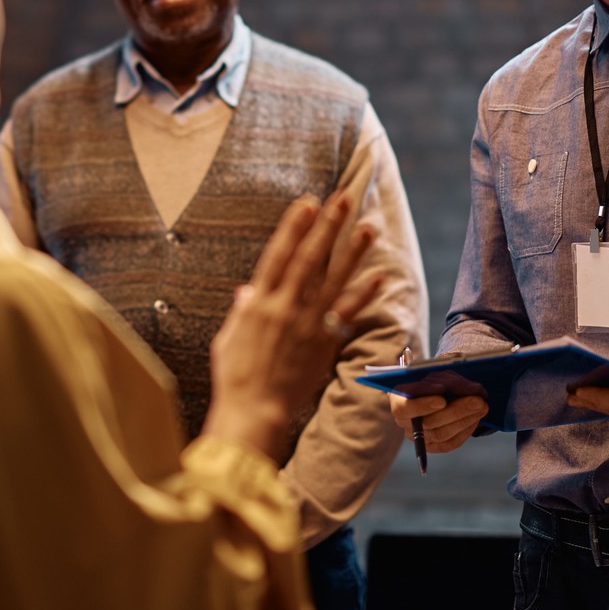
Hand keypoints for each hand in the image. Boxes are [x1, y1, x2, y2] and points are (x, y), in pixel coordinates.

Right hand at [205, 194, 382, 460]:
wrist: (254, 410)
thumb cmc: (234, 377)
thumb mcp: (229, 338)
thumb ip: (242, 312)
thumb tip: (247, 291)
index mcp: (258, 302)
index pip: (279, 254)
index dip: (294, 226)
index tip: (307, 202)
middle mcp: (284, 306)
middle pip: (309, 258)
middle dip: (327, 226)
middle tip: (343, 199)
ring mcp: (306, 324)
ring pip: (334, 279)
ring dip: (352, 251)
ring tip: (368, 228)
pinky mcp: (324, 343)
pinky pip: (348, 314)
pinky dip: (364, 294)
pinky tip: (379, 275)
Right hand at [388, 373, 490, 457]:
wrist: (435, 395)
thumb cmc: (435, 382)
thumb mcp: (441, 376)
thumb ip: (455, 382)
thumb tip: (476, 391)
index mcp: (398, 399)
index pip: (404, 407)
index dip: (423, 404)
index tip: (442, 396)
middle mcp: (404, 422)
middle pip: (428, 422)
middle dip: (456, 410)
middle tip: (478, 400)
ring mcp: (418, 437)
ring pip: (441, 434)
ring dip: (465, 419)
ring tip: (482, 406)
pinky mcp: (433, 446)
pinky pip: (450, 442)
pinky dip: (466, 429)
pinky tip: (476, 418)